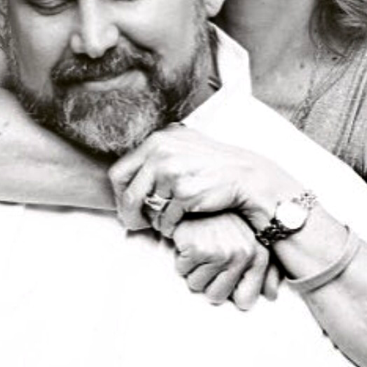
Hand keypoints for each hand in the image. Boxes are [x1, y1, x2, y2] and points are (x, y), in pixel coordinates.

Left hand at [109, 125, 303, 235]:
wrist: (247, 176)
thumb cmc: (215, 165)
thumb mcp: (183, 145)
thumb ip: (157, 153)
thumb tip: (130, 170)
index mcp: (157, 139)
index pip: (119, 172)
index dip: (120, 195)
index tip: (127, 206)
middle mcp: (161, 151)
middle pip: (127, 193)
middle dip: (128, 214)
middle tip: (136, 224)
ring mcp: (172, 171)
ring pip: (147, 209)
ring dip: (154, 221)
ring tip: (164, 222)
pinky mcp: (184, 192)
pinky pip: (165, 219)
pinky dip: (169, 227)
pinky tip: (179, 223)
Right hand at [172, 213, 280, 309]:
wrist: (205, 188)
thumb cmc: (227, 218)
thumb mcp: (254, 242)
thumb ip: (267, 272)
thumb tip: (272, 295)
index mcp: (259, 257)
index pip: (245, 300)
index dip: (231, 291)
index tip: (226, 274)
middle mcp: (243, 256)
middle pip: (216, 296)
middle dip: (208, 280)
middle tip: (209, 255)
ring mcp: (220, 251)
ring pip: (196, 284)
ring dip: (193, 268)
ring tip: (201, 244)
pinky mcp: (197, 247)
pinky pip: (182, 270)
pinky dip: (181, 257)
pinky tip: (190, 239)